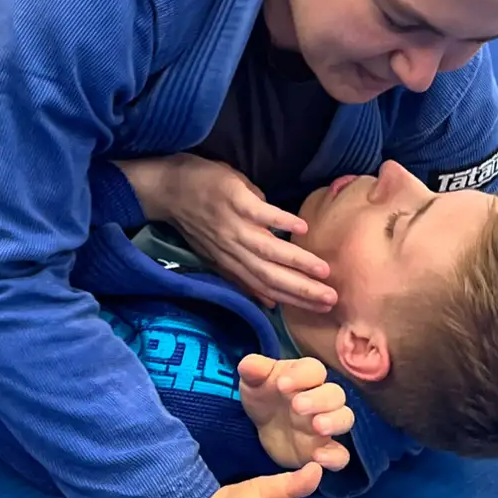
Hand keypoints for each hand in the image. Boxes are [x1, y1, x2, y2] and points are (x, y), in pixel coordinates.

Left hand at [148, 157, 336, 311]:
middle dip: (302, 290)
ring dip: (296, 262)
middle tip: (330, 298)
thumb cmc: (195, 218)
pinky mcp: (233, 200)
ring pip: (268, 251)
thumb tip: (270, 300)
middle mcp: (232, 250)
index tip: (321, 309)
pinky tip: (302, 229)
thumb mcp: (216, 251)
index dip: (293, 300)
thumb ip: (242, 272)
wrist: (166, 188)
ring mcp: (233, 226)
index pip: (265, 287)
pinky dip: (280, 222)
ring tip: (323, 270)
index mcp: (229, 262)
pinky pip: (260, 214)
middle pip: (270, 277)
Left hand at [238, 352, 351, 471]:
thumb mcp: (253, 382)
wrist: (263, 429)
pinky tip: (318, 457)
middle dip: (320, 399)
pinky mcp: (325, 449)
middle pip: (335, 394)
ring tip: (318, 426)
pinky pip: (341, 454)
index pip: (314, 369)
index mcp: (306, 377)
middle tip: (297, 406)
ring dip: (335, 422)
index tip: (281, 385)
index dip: (301, 375)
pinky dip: (334, 457)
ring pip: (345, 419)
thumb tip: (248, 365)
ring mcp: (326, 424)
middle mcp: (322, 399)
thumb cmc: (264, 397)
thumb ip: (252, 370)